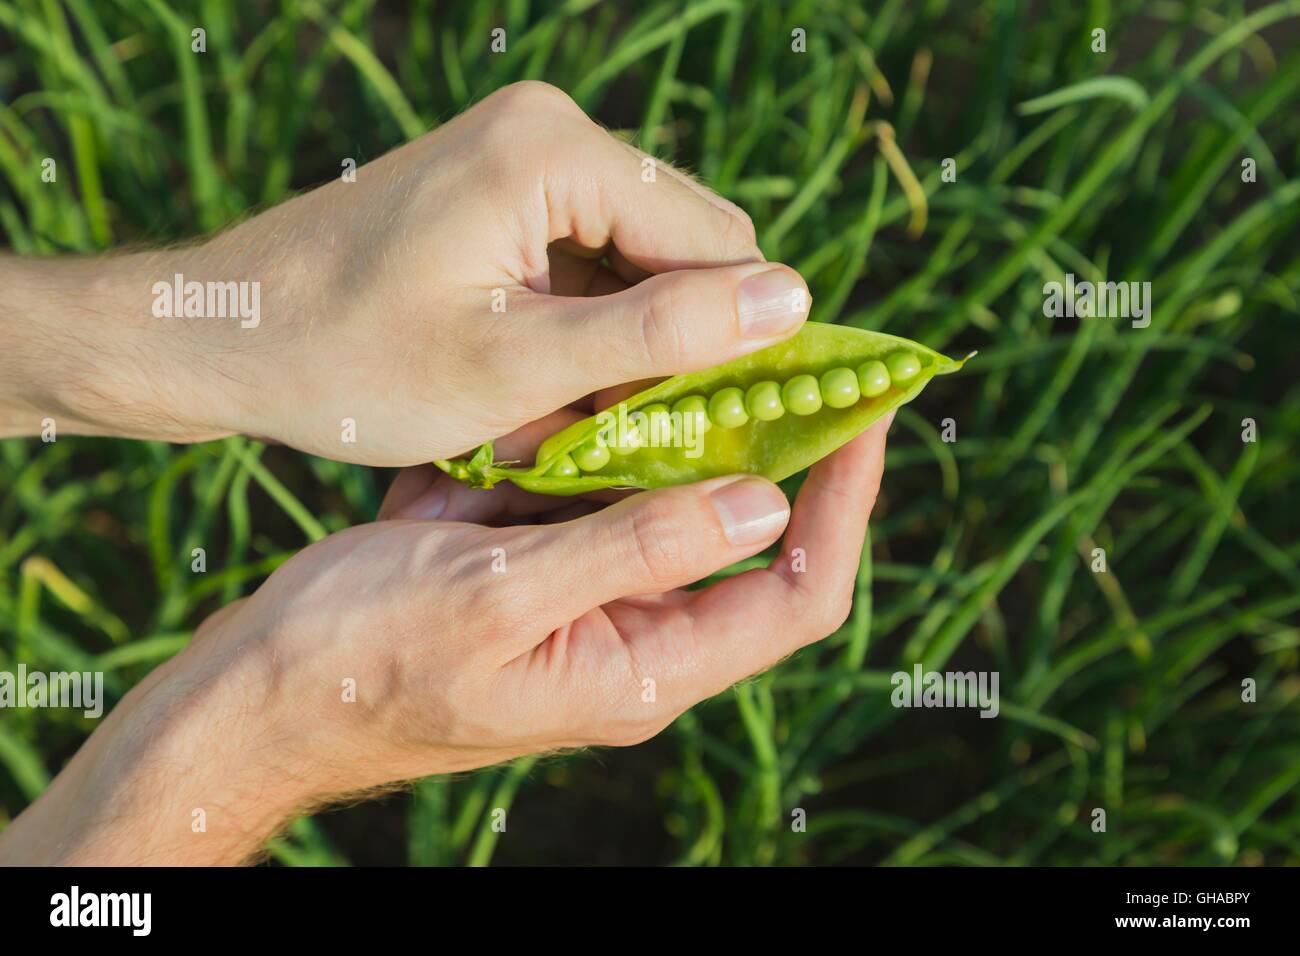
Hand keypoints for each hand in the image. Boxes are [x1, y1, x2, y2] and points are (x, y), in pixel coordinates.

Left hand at [0, 82, 809, 463]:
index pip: (716, 239)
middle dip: (673, 341)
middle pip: (680, 245)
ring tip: (573, 417)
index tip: (735, 425)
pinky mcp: (502, 193)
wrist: (227, 334)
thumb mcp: (516, 365)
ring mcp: (523, 159)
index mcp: (557, 151)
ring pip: (636, 261)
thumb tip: (792, 303)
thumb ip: (660, 332)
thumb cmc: (352, 360)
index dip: (740, 336)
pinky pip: (586, 262)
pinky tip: (543, 387)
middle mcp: (550, 132)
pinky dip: (583, 330)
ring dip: (624, 344)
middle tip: (638, 433)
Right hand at [0, 417, 888, 864]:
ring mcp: (587, 606)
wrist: (260, 688)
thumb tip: (760, 503)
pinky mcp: (540, 572)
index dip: (844, 507)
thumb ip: (633, 551)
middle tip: (799, 360)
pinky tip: (601, 390)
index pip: (796, 595)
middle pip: (752, 546)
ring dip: (689, 438)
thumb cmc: (364, 658)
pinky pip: (600, 501)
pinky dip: (607, 446)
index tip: (864, 415)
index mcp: (643, 670)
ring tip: (711, 352)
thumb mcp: (501, 598)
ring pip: (674, 512)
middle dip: (780, 453)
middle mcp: (634, 643)